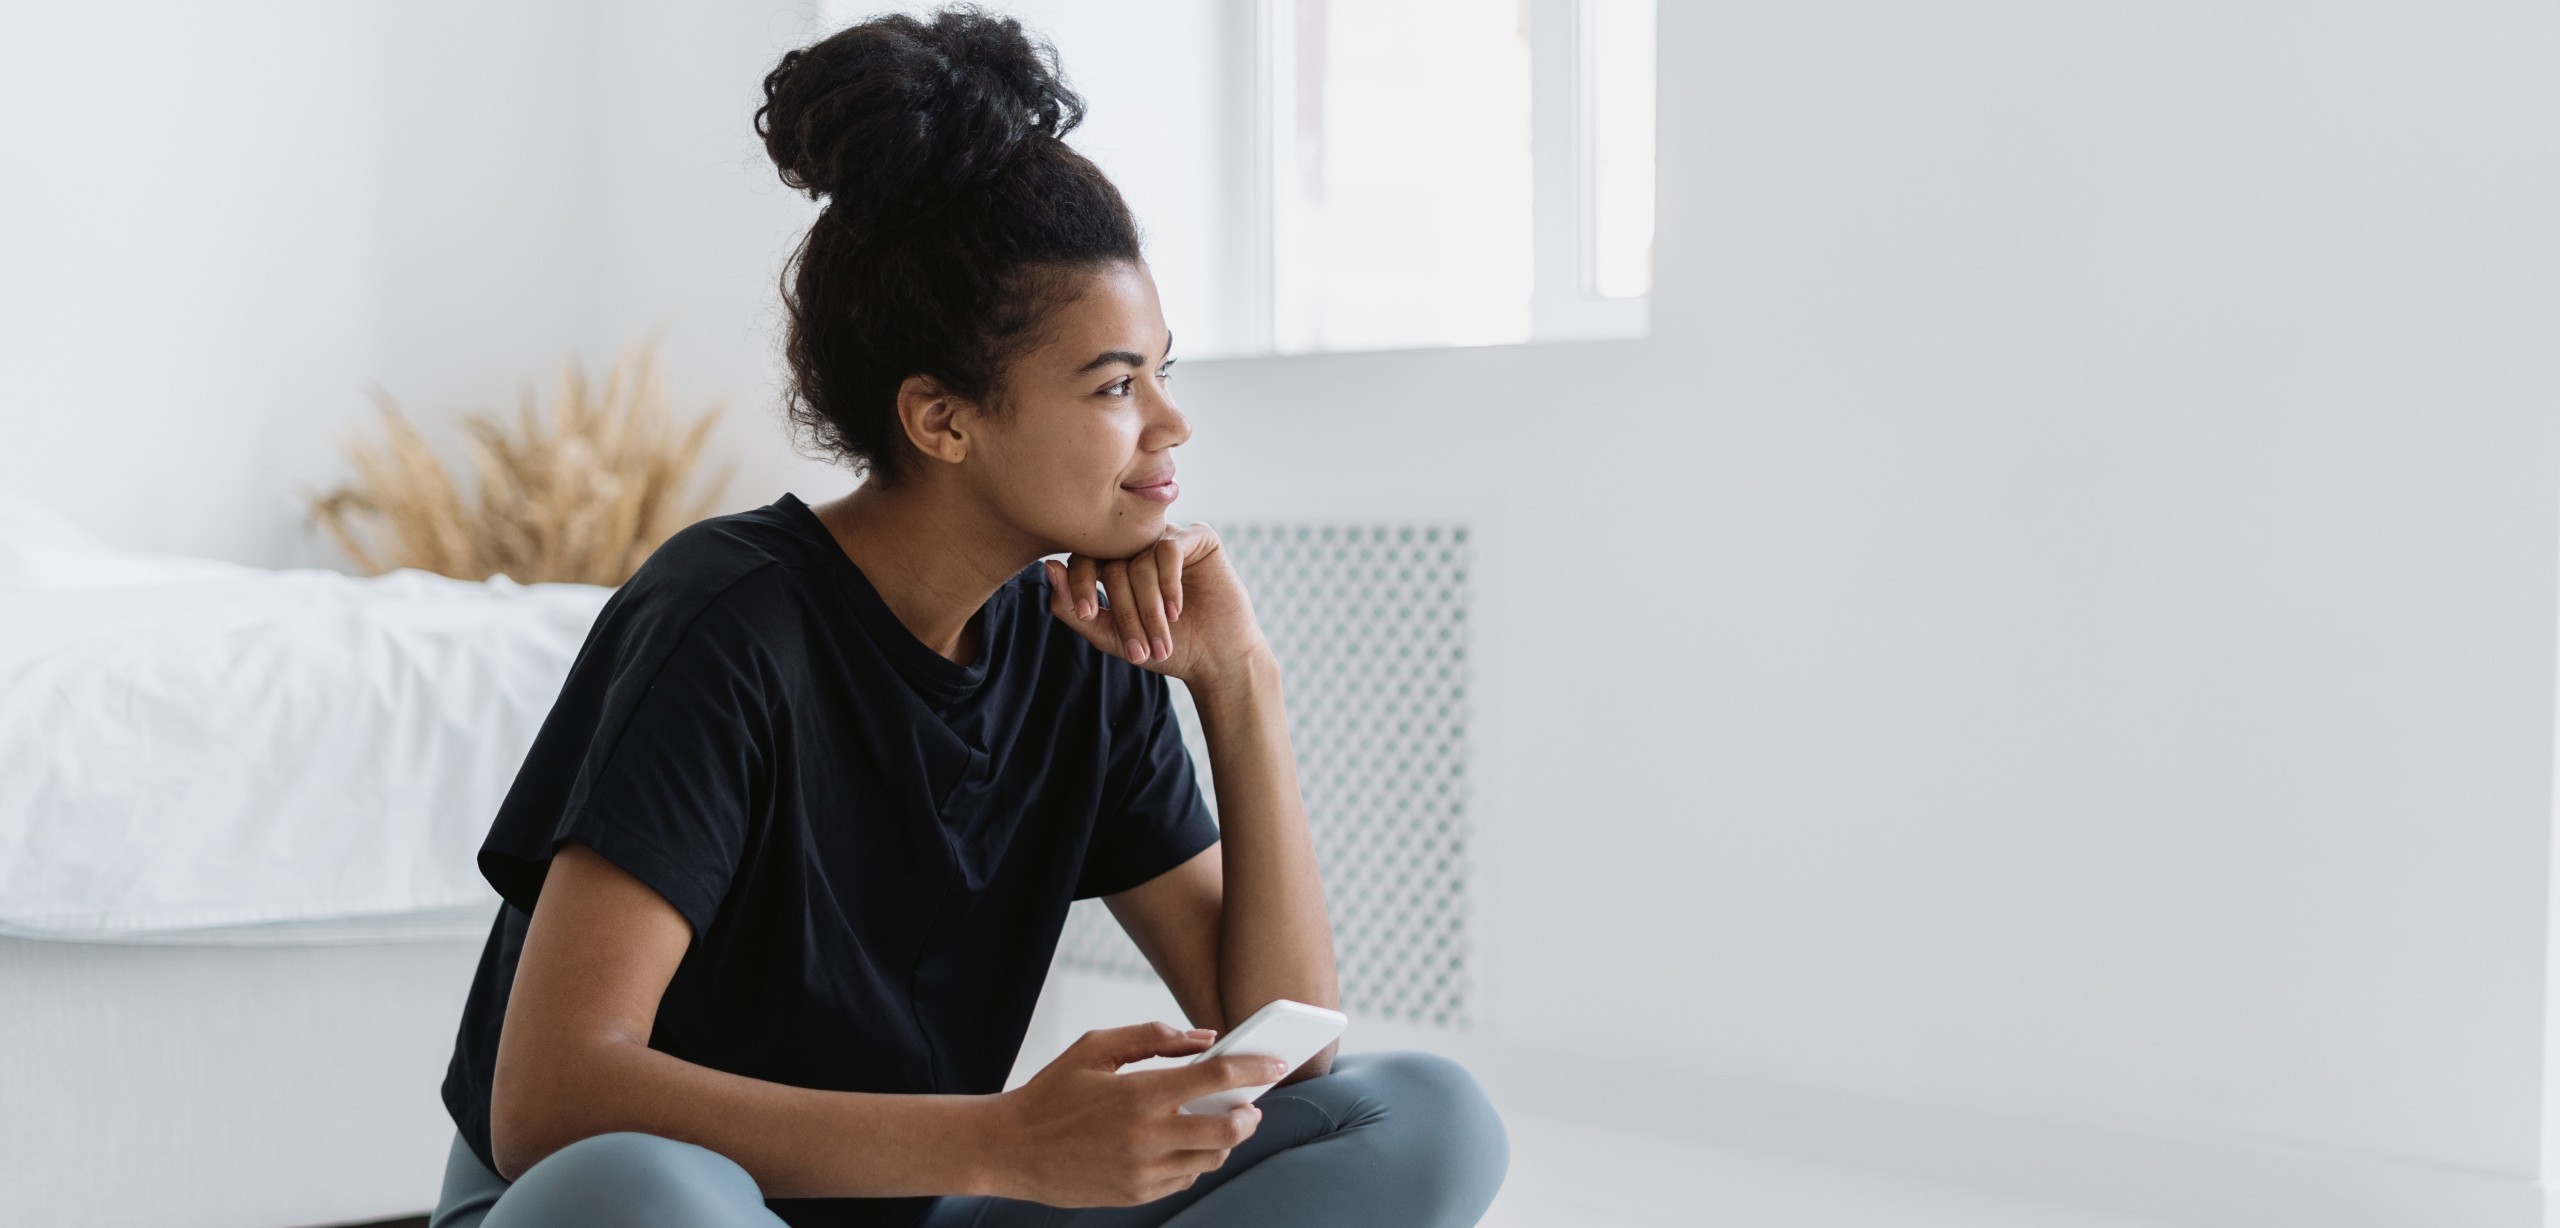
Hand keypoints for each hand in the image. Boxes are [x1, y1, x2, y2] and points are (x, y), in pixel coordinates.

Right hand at [984, 1021, 1285, 1206]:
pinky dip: (1194, 1160)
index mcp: (1139, 1094)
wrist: (1010, 1149)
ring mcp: (1143, 1171)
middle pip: (1228, 1128)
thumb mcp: (1095, 1048)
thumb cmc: (1052, 1093)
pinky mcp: (1136, 1195)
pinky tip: (1183, 1143)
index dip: (1254, 1068)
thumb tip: (1203, 1036)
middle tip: (1250, 1104)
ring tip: (1217, 1121)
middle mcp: (1146, 1136)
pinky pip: (1185, 1179)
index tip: (1274, 1062)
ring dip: (1224, 1140)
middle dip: (1250, 1114)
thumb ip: (1152, 1036)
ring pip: (1211, 1159)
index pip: (1217, 1078)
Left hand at [1044, 523, 1269, 687]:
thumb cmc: (1163, 648)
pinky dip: (1169, 583)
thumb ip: (1073, 608)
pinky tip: (1177, 610)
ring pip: (1141, 560)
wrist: (1215, 660)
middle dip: (1123, 608)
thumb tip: (1048, 568)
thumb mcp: (1110, 636)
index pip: (1084, 557)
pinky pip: (1169, 549)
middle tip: (1137, 648)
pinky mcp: (1199, 538)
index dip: (1079, 583)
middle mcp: (1140, 546)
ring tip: (1161, 639)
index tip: (1086, 613)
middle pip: (1112, 562)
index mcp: (1115, 562)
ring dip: (1150, 606)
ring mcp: (1169, 538)